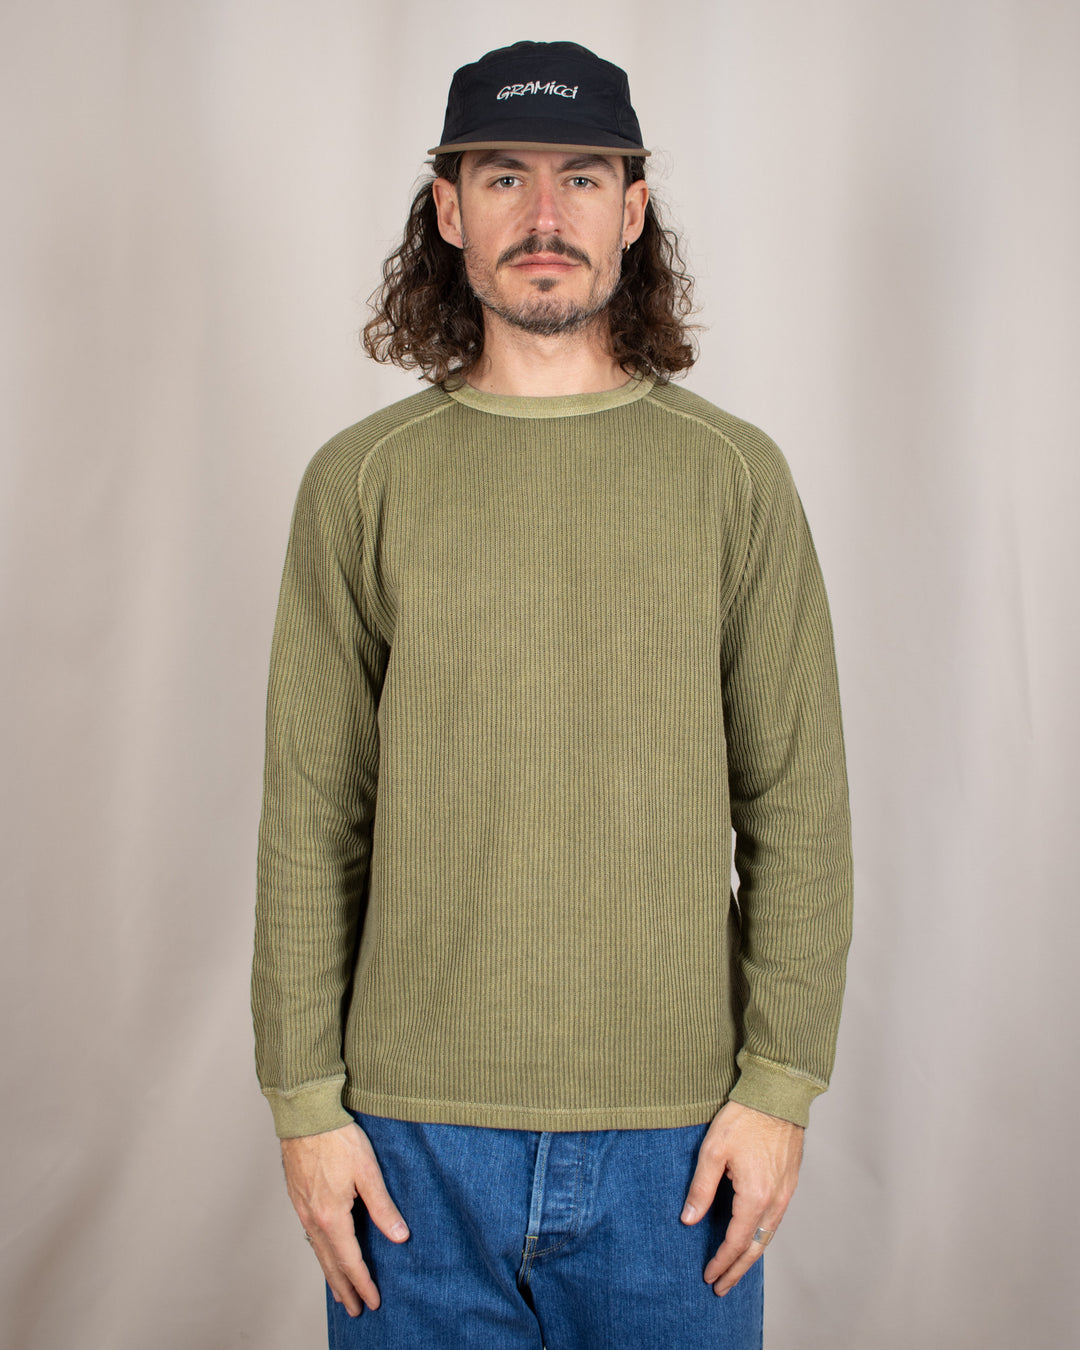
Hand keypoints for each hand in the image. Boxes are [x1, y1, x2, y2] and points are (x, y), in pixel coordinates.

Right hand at [280, 1121, 408, 1316]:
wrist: (305, 1116)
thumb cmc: (337, 1138)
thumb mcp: (368, 1171)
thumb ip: (383, 1206)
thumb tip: (399, 1236)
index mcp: (332, 1216)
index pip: (350, 1260)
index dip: (363, 1283)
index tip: (373, 1302)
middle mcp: (313, 1219)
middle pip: (330, 1264)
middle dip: (345, 1288)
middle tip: (356, 1309)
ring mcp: (303, 1210)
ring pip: (318, 1252)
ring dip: (331, 1274)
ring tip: (340, 1292)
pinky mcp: (298, 1199)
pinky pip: (311, 1237)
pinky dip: (321, 1254)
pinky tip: (326, 1253)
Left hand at [680, 1101, 803, 1295]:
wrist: (778, 1095)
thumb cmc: (744, 1118)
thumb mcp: (713, 1150)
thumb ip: (701, 1188)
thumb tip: (689, 1220)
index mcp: (755, 1197)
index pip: (736, 1241)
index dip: (721, 1262)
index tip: (708, 1276)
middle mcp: (775, 1201)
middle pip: (756, 1248)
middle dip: (737, 1270)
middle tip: (721, 1287)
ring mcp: (785, 1193)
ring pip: (768, 1237)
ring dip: (751, 1256)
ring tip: (735, 1270)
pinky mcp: (789, 1183)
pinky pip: (775, 1221)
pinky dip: (762, 1238)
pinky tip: (753, 1239)